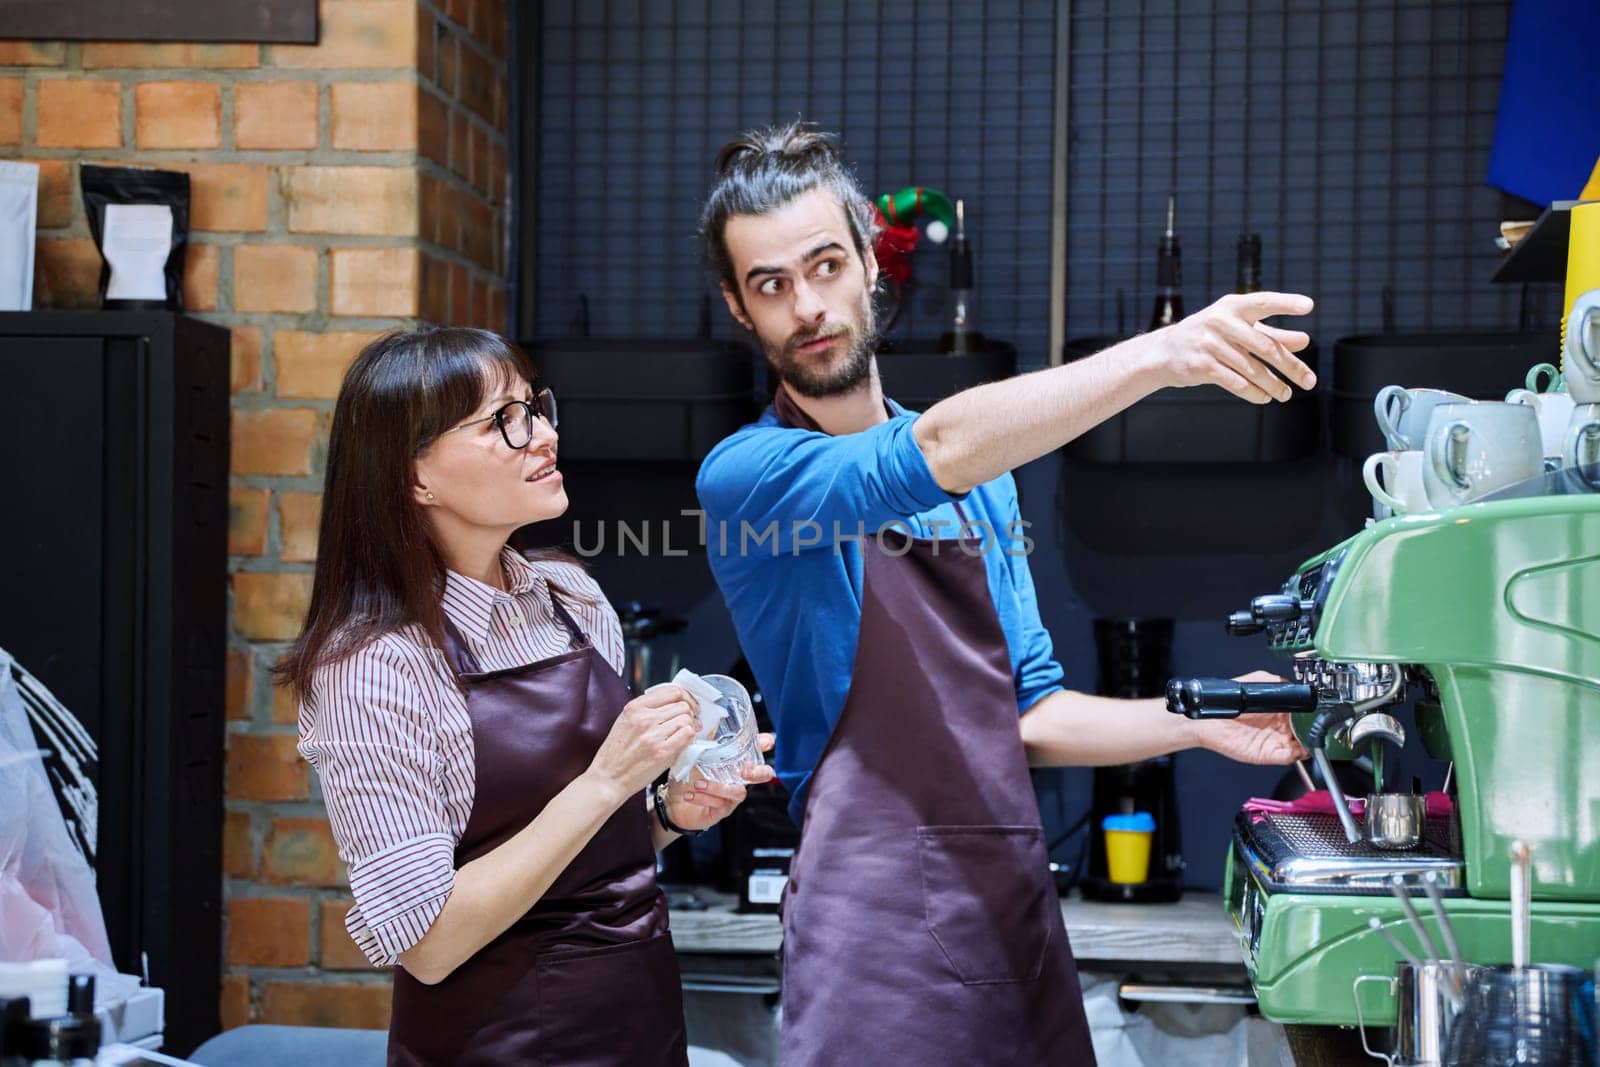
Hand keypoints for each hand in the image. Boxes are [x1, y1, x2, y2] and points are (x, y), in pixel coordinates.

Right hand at [585, 685, 699, 800]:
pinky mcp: (663, 752)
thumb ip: (647, 710)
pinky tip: (685, 741)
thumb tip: (674, 704)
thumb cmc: (616, 754)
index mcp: (635, 708)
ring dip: (691, 725)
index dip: (686, 696)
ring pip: (686, 719)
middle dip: (690, 712)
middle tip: (692, 720)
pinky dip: (690, 737)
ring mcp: (654, 735)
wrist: (608, 778)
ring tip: (688, 732)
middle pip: (682, 705)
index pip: (671, 691)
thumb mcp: (625, 722)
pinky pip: (687, 735)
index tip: (688, 703)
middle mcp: (644, 718)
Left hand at [663, 733, 775, 832]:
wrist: (674, 801)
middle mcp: (738, 779)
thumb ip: (707, 739)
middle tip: (745, 770)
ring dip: (718, 786)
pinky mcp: (721, 810)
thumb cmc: (689, 775)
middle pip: (762, 775)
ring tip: (698, 783)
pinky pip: (719, 805)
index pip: (757, 750)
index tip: (766, 742)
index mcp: (735, 762)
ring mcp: (731, 796)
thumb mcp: (696, 753)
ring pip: (738, 792)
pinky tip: (690, 794)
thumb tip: (710, 717)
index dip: (765, 746)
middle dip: (758, 772)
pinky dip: (704, 798)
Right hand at [1153, 291, 1316, 403]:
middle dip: (1290, 366)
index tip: (1309, 306)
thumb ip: (1272, 334)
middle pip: (1264, 346)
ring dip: (1273, 385)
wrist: (1164, 352)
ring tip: (1286, 394)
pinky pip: (1236, 383)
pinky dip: (1254, 392)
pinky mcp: (1202, 367)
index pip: (1263, 303)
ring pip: (1252, 370)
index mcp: (1232, 307)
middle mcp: (1220, 323)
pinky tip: (1264, 398)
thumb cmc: (1210, 337)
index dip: (1285, 303)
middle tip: (1310, 381)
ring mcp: (1209, 345)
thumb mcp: (1238, 329)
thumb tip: (1304, 340)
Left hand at [1192, 671, 1309, 764]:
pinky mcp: (1267, 754)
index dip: (1310, 715)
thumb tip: (1295, 686)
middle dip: (1312, 731)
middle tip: (1316, 728)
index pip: (1302, 715)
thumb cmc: (1229, 703)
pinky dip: (1296, 755)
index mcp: (1280, 711)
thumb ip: (1277, 684)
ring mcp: (1274, 741)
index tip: (1317, 714)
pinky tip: (1299, 749)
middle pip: (1304, 732)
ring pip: (1300, 746)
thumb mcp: (1256, 683)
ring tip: (1310, 739)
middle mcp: (1279, 727)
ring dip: (1308, 744)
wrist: (1209, 721)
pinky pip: (1286, 757)